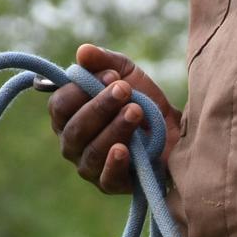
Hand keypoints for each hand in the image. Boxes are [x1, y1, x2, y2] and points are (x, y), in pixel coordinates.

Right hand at [46, 44, 181, 195]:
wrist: (177, 131)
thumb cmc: (143, 102)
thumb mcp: (127, 75)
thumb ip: (105, 62)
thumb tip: (83, 52)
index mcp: (69, 116)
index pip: (59, 106)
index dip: (81, 90)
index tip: (113, 76)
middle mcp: (72, 143)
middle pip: (74, 129)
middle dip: (100, 107)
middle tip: (125, 90)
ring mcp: (89, 167)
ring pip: (92, 150)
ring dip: (114, 128)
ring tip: (137, 111)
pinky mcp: (110, 184)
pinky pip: (105, 178)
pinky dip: (113, 163)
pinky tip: (124, 149)